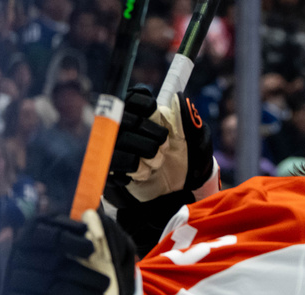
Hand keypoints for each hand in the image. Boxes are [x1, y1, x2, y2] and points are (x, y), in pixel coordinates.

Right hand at [1, 210, 143, 294]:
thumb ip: (85, 232)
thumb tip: (92, 220)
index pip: (48, 235)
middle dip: (85, 276)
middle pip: (53, 265)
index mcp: (30, 235)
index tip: (91, 250)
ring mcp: (11, 281)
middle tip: (106, 285)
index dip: (70, 241)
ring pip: (48, 288)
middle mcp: (17, 256)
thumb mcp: (76, 244)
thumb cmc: (68, 264)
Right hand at [105, 86, 213, 206]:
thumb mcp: (193, 138)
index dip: (148, 107)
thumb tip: (178, 97)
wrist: (178, 189)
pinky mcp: (111, 166)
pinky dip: (142, 169)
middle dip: (156, 137)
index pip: (135, 96)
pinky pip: (125, 160)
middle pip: (129, 118)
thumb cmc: (184, 159)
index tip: (159, 117)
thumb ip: (187, 117)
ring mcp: (114, 145)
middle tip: (164, 148)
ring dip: (151, 155)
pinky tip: (146, 173)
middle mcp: (122, 125)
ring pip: (127, 139)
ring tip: (156, 163)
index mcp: (141, 111)